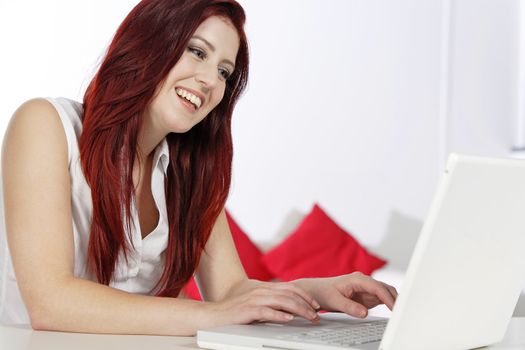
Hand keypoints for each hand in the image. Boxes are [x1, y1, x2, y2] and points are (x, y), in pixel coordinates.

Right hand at [204, 280, 321, 327]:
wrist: (213, 315)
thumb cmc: (234, 312)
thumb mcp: (255, 304)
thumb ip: (271, 304)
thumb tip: (290, 310)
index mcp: (264, 289)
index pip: (290, 288)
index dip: (305, 295)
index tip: (316, 305)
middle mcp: (261, 291)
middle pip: (290, 294)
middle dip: (306, 304)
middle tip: (317, 314)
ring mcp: (254, 300)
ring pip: (282, 301)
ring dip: (299, 310)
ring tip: (309, 317)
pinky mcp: (247, 311)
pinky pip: (266, 311)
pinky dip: (279, 315)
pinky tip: (288, 320)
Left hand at [293, 272, 397, 317]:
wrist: (316, 291)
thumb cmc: (324, 292)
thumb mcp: (334, 301)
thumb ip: (349, 307)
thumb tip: (364, 313)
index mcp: (357, 279)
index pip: (377, 287)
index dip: (387, 298)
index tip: (394, 308)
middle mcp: (364, 281)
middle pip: (385, 288)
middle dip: (396, 299)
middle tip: (403, 312)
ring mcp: (366, 288)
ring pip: (386, 292)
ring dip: (394, 301)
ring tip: (402, 313)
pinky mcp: (366, 295)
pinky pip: (381, 298)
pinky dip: (389, 304)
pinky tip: (394, 312)